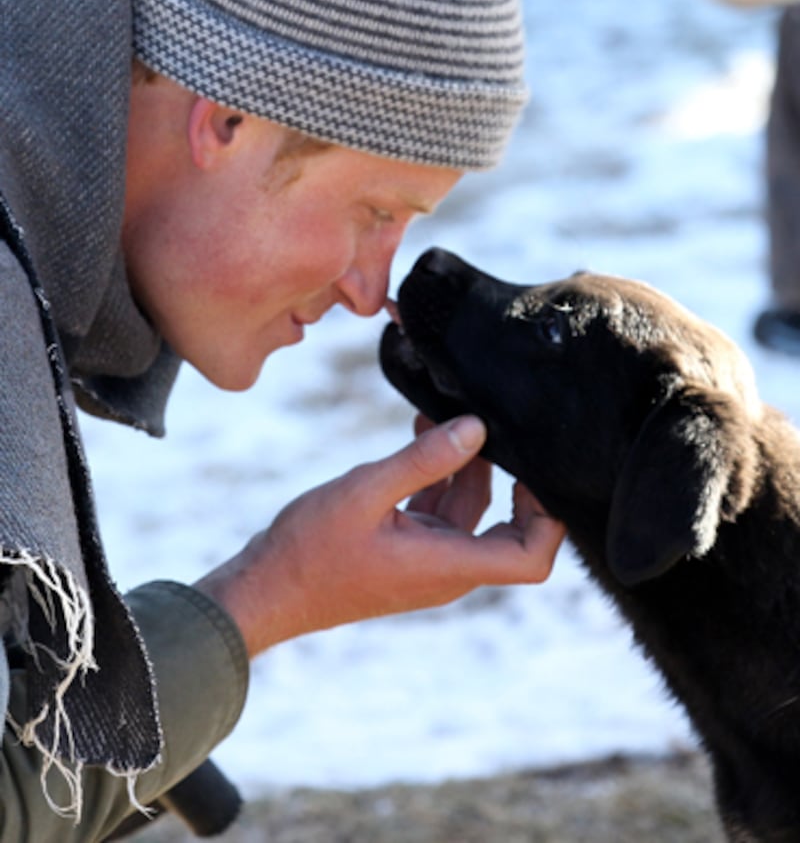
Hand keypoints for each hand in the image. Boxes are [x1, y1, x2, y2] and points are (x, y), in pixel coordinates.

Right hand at [195, 415, 564, 657]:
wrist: (266, 590)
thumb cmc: (310, 549)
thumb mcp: (366, 491)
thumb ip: (423, 460)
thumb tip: (477, 427)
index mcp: (448, 565)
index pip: (531, 559)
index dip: (547, 517)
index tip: (534, 469)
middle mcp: (447, 569)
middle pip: (509, 530)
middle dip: (509, 478)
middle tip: (499, 429)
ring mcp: (427, 561)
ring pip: (470, 512)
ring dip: (465, 465)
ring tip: (447, 415)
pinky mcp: (407, 550)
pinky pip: (439, 512)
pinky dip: (436, 476)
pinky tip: (421, 433)